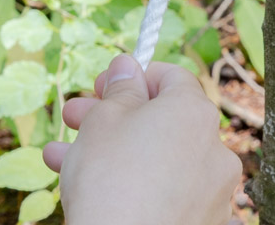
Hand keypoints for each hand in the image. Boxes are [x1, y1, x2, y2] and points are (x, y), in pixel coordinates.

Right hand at [43, 56, 242, 224]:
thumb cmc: (111, 179)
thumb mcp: (104, 120)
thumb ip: (119, 89)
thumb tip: (127, 65)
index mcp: (195, 112)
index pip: (171, 77)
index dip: (133, 77)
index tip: (101, 86)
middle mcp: (214, 149)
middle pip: (161, 120)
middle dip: (113, 116)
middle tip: (74, 118)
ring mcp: (212, 191)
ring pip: (157, 159)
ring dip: (113, 152)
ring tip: (60, 157)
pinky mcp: (203, 222)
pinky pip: (166, 193)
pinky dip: (135, 186)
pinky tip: (92, 189)